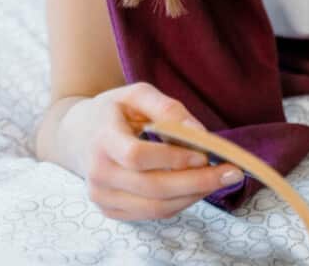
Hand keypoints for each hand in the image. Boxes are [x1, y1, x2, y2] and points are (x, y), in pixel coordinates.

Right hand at [67, 82, 244, 220]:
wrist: (76, 135)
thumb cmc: (114, 109)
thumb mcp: (136, 94)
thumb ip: (167, 108)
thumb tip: (199, 134)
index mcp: (103, 139)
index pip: (137, 156)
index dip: (172, 158)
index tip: (204, 154)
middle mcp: (98, 174)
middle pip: (152, 188)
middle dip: (196, 182)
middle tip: (231, 173)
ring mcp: (102, 197)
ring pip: (154, 207)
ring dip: (193, 196)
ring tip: (221, 180)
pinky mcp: (110, 210)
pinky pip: (151, 214)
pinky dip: (180, 203)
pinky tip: (199, 187)